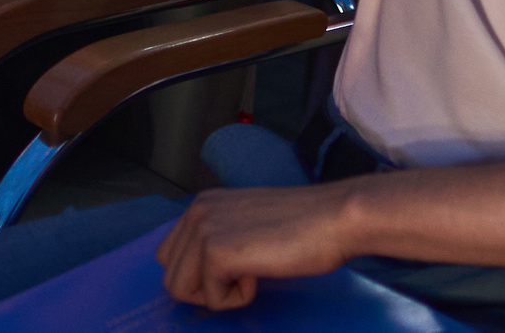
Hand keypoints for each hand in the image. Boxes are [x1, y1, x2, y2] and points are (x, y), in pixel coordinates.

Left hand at [157, 184, 352, 310]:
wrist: (334, 219)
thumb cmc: (303, 226)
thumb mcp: (248, 225)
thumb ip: (221, 238)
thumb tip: (204, 271)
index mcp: (202, 204)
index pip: (170, 254)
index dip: (199, 275)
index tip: (233, 272)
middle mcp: (196, 212)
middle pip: (170, 274)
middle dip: (203, 288)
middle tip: (240, 278)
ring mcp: (204, 230)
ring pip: (180, 289)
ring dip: (217, 295)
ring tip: (249, 277)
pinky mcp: (217, 252)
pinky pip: (211, 299)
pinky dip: (237, 299)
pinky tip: (259, 276)